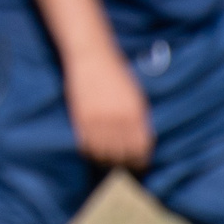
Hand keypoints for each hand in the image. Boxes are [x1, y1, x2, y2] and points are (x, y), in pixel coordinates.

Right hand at [64, 46, 153, 169]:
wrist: (92, 57)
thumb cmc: (116, 75)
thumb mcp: (136, 96)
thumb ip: (139, 120)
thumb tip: (141, 144)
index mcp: (136, 113)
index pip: (141, 148)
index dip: (140, 161)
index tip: (138, 164)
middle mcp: (119, 120)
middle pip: (122, 155)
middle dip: (123, 163)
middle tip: (121, 166)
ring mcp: (99, 120)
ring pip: (104, 154)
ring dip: (106, 160)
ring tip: (106, 160)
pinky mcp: (81, 119)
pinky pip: (87, 146)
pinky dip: (91, 152)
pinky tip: (93, 150)